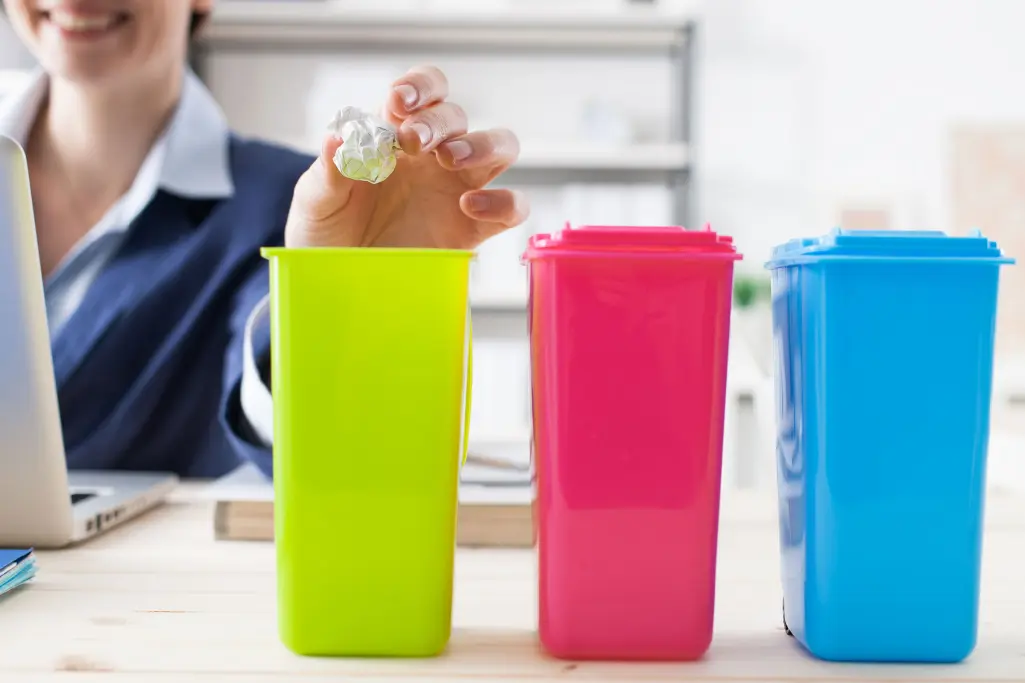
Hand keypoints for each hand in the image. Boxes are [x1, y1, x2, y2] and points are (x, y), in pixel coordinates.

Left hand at [284, 65, 528, 248]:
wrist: (338, 279)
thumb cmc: (327, 230)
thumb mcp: (315, 199)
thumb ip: (328, 170)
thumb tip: (338, 140)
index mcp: (397, 134)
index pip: (424, 90)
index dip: (420, 86)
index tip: (399, 101)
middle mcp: (433, 156)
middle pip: (457, 116)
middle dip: (436, 122)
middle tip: (411, 143)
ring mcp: (458, 189)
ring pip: (501, 146)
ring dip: (483, 144)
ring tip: (450, 159)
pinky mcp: (473, 229)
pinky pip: (512, 207)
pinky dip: (503, 201)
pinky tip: (469, 205)